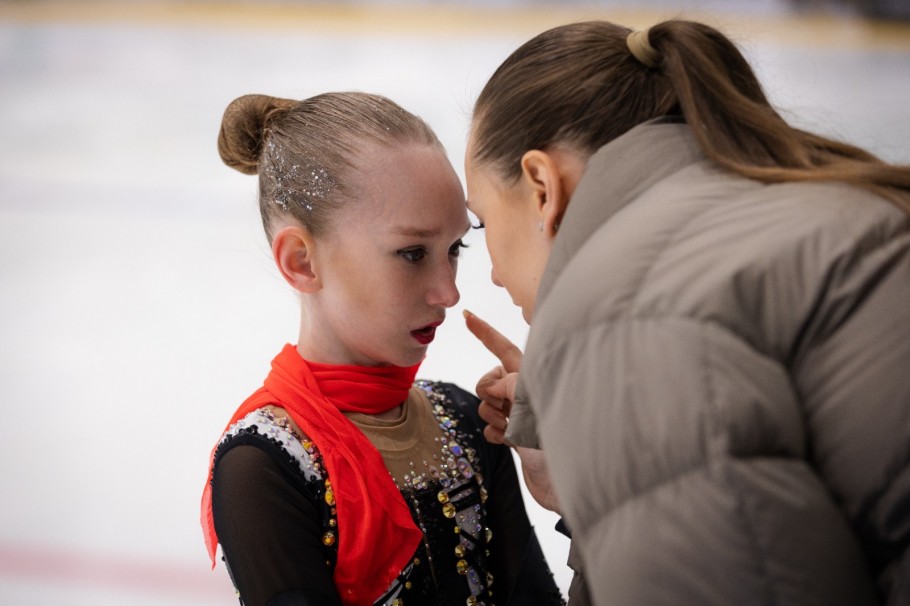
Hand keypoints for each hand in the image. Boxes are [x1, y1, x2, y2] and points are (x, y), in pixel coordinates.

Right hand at [464, 310, 561, 513]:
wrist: (568, 485)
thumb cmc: (565, 442)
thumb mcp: (537, 404)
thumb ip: (511, 385)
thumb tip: (492, 387)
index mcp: (535, 376)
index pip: (503, 348)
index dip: (484, 332)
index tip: (467, 316)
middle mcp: (528, 392)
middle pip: (488, 380)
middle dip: (488, 393)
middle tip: (507, 410)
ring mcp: (521, 414)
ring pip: (486, 404)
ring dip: (493, 418)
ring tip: (515, 431)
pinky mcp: (516, 436)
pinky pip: (490, 426)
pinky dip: (495, 434)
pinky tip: (510, 443)